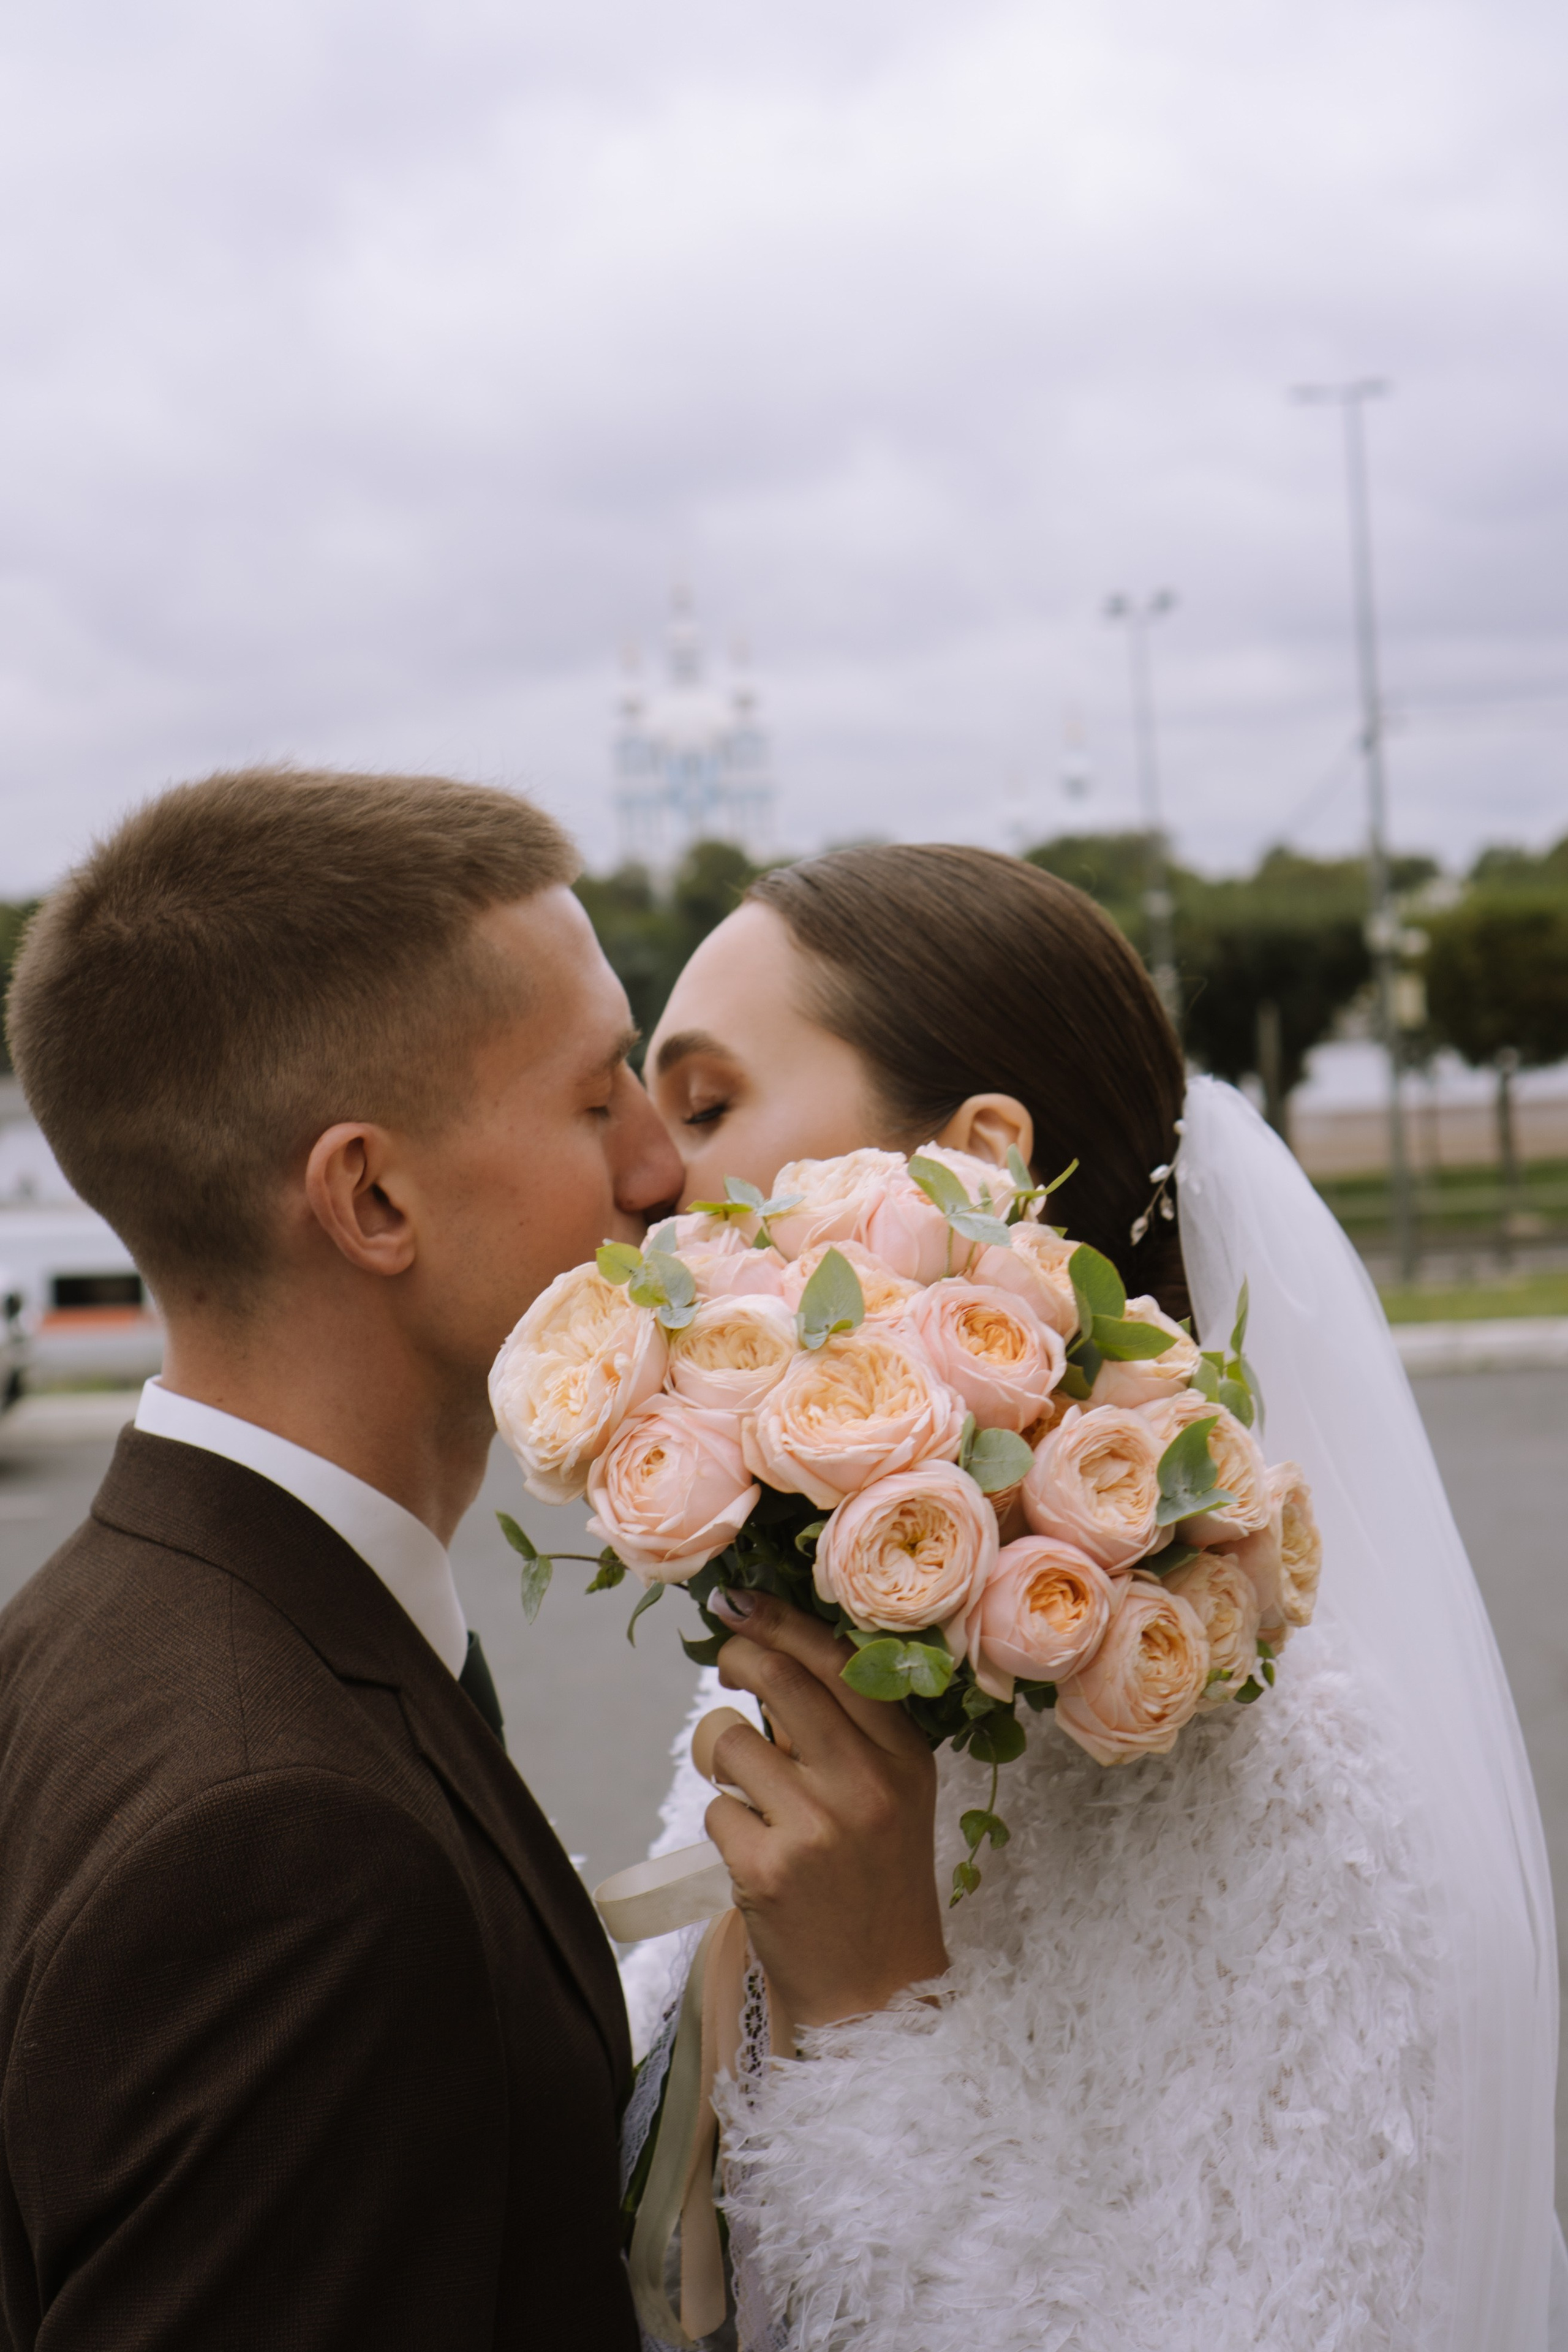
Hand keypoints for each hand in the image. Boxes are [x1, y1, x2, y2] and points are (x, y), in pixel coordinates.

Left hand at [703, 1589, 948, 2028]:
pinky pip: (715, 1808)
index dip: (779, 1620)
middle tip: (725, 1659)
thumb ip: (849, 1732)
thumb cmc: (878, 1882)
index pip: (837, 1660)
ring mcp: (816, 1827)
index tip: (738, 1601)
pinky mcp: (767, 1870)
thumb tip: (775, 1654)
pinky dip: (726, 1823)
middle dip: (736, 1655)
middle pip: (777, 1678)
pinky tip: (756, 1853)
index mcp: (904, 1756)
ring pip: (731, 1741)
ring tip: (753, 1793)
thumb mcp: (894, 1797)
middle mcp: (866, 1783)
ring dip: (724, 1759)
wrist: (878, 1991)